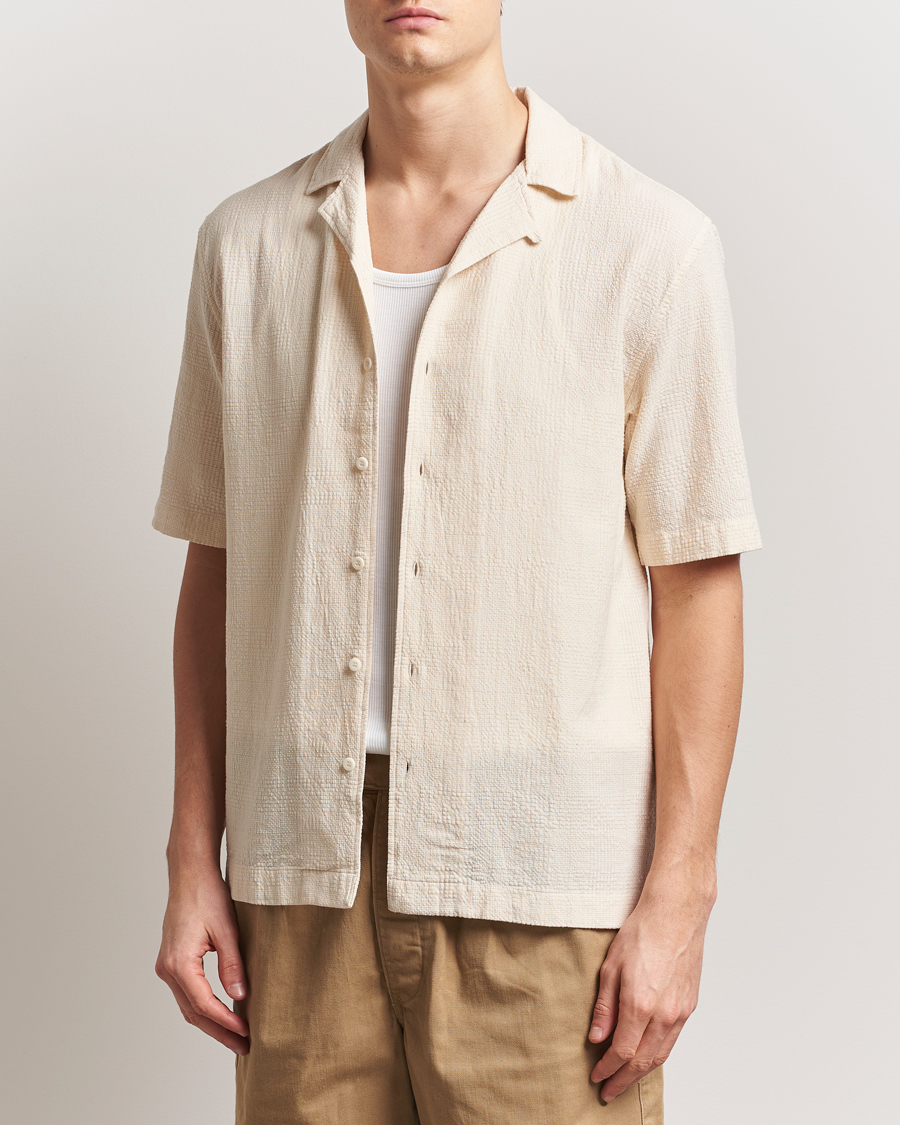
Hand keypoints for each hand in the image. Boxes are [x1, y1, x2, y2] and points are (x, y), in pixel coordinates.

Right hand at [155, 868, 249, 1053]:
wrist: (190, 873)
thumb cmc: (208, 895)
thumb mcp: (227, 930)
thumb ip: (232, 965)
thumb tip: (240, 996)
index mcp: (179, 963)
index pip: (204, 1004)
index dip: (226, 1022)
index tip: (247, 1032)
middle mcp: (167, 969)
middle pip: (193, 1012)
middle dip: (219, 1031)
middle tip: (244, 1046)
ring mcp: (166, 966)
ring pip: (188, 1005)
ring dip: (211, 1023)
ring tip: (236, 1036)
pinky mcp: (171, 961)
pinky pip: (187, 993)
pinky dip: (204, 1007)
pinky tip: (222, 1013)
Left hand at [586, 880, 713, 1101]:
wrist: (677, 913)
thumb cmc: (643, 932)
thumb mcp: (611, 966)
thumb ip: (605, 1006)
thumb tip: (597, 1037)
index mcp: (641, 1004)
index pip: (622, 1051)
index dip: (607, 1069)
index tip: (596, 1077)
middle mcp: (664, 1014)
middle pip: (643, 1062)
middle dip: (623, 1080)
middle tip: (608, 1093)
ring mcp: (681, 1012)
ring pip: (661, 1055)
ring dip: (641, 1073)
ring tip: (624, 1081)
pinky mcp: (690, 1006)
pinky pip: (673, 1040)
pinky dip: (658, 1055)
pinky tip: (647, 1057)